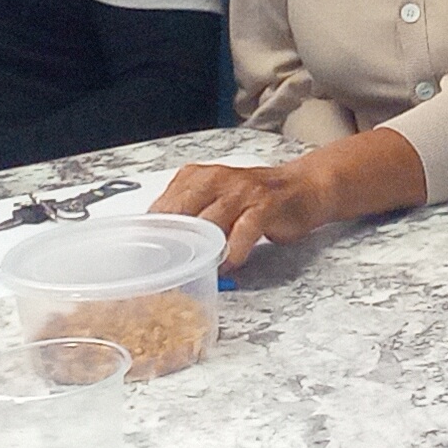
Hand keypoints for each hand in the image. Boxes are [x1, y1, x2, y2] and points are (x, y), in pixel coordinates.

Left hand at [152, 128, 426, 267]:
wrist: (304, 187)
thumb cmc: (255, 201)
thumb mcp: (216, 201)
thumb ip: (191, 217)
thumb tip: (161, 248)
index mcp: (196, 177)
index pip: (161, 206)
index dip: (151, 235)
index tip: (142, 260)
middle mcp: (215, 179)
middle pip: (180, 213)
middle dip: (170, 243)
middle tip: (165, 270)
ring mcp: (241, 191)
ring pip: (210, 222)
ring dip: (202, 251)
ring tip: (197, 271)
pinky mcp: (265, 204)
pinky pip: (244, 230)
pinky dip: (234, 250)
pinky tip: (230, 264)